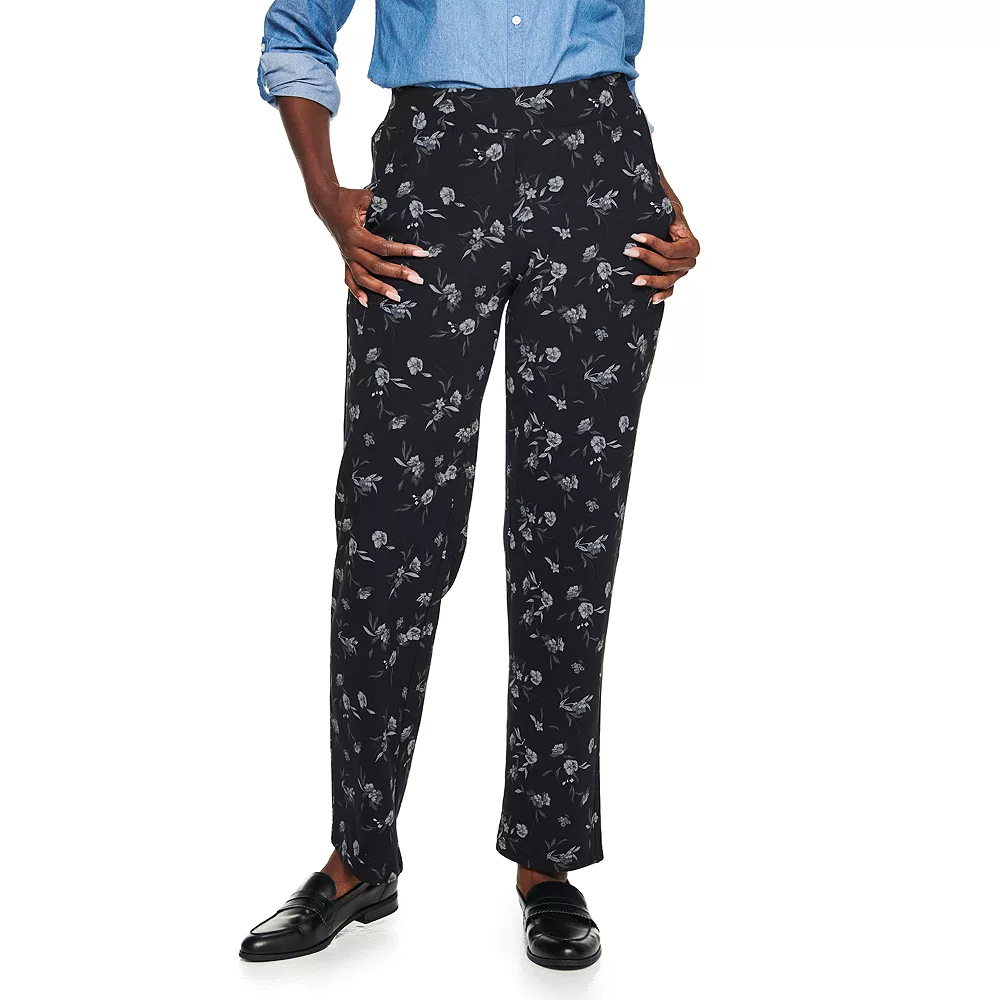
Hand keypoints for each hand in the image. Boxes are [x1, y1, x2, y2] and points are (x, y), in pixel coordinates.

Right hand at [308, 182, 427, 306]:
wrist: (325, 203)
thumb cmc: (347, 198)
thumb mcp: (365, 198)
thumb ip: (382, 206)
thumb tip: (404, 210)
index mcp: (356, 234)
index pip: (383, 246)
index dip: (403, 250)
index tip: (421, 253)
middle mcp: (350, 249)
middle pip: (376, 266)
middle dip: (398, 273)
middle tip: (417, 279)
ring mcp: (347, 257)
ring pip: (363, 278)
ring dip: (379, 289)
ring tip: (396, 297)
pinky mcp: (345, 260)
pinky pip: (349, 280)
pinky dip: (356, 292)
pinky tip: (366, 303)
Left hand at [625, 167, 699, 303]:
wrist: (662, 222)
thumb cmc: (660, 210)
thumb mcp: (662, 199)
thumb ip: (660, 186)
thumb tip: (652, 166)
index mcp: (690, 241)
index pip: (671, 249)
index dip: (653, 244)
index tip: (634, 236)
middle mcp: (690, 258)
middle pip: (669, 265)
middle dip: (647, 259)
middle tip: (627, 252)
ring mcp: (682, 271)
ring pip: (668, 280)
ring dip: (652, 280)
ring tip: (634, 280)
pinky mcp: (674, 278)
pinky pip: (670, 290)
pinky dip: (662, 294)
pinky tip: (650, 299)